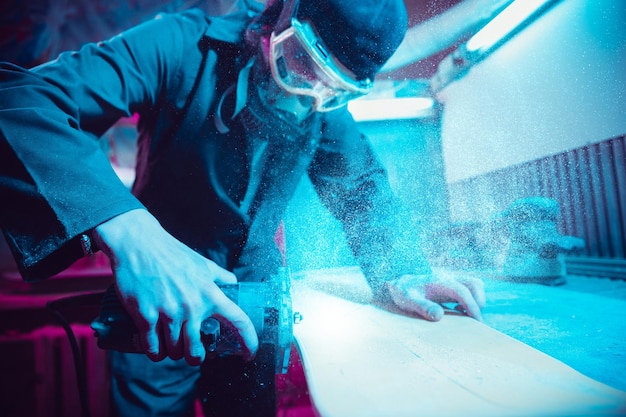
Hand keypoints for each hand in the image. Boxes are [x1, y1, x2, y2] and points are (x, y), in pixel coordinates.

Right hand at [93, 209, 258, 364]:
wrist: (139, 245)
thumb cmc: (172, 254)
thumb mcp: (203, 264)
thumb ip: (220, 277)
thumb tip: (234, 284)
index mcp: (210, 294)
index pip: (238, 321)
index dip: (249, 341)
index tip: (250, 354)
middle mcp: (192, 306)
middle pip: (196, 352)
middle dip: (194, 357)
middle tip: (191, 351)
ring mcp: (168, 313)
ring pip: (174, 352)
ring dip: (172, 352)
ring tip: (170, 343)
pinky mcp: (145, 316)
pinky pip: (153, 348)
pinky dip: (154, 352)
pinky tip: (155, 346)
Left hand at [385, 272, 484, 320]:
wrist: (398, 282)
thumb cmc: (403, 292)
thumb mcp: (408, 300)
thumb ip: (422, 307)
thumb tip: (439, 316)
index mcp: (440, 281)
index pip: (462, 291)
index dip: (471, 305)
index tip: (476, 321)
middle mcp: (448, 277)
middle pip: (474, 283)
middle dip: (479, 300)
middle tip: (475, 319)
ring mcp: (450, 279)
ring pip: (473, 284)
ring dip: (476, 298)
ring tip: (468, 314)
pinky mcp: (450, 284)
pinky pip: (468, 288)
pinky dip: (470, 299)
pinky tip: (459, 310)